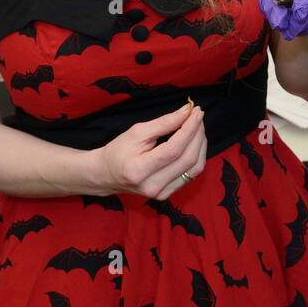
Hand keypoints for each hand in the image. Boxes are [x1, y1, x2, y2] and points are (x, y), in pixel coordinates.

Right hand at [91, 100, 207, 199]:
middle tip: (198, 116)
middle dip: (197, 134)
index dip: (189, 129)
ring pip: (194, 168)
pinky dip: (197, 156)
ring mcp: (161, 193)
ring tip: (197, 127)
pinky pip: (191, 174)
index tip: (197, 112)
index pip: (174, 149)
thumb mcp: (137, 132)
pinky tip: (194, 142)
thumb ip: (164, 123)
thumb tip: (188, 112)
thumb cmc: (119, 150)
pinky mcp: (167, 194)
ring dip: (201, 145)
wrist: (107, 174)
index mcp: (139, 170)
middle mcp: (152, 186)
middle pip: (187, 159)